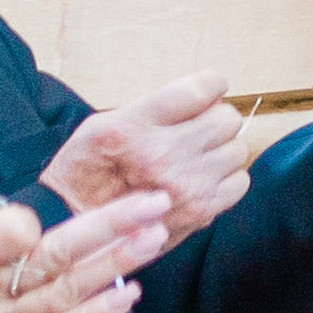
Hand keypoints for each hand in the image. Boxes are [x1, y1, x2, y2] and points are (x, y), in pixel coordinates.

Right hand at [43, 78, 248, 235]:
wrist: (72, 227)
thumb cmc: (88, 171)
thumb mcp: (101, 125)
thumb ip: (153, 107)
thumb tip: (207, 94)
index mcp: (130, 129)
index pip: (199, 91)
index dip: (211, 85)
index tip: (209, 88)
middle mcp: (160, 156)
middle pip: (227, 119)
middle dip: (215, 120)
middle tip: (195, 130)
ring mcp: (184, 186)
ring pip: (237, 149)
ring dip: (221, 150)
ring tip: (193, 159)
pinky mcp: (200, 211)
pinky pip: (240, 181)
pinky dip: (226, 179)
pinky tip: (201, 180)